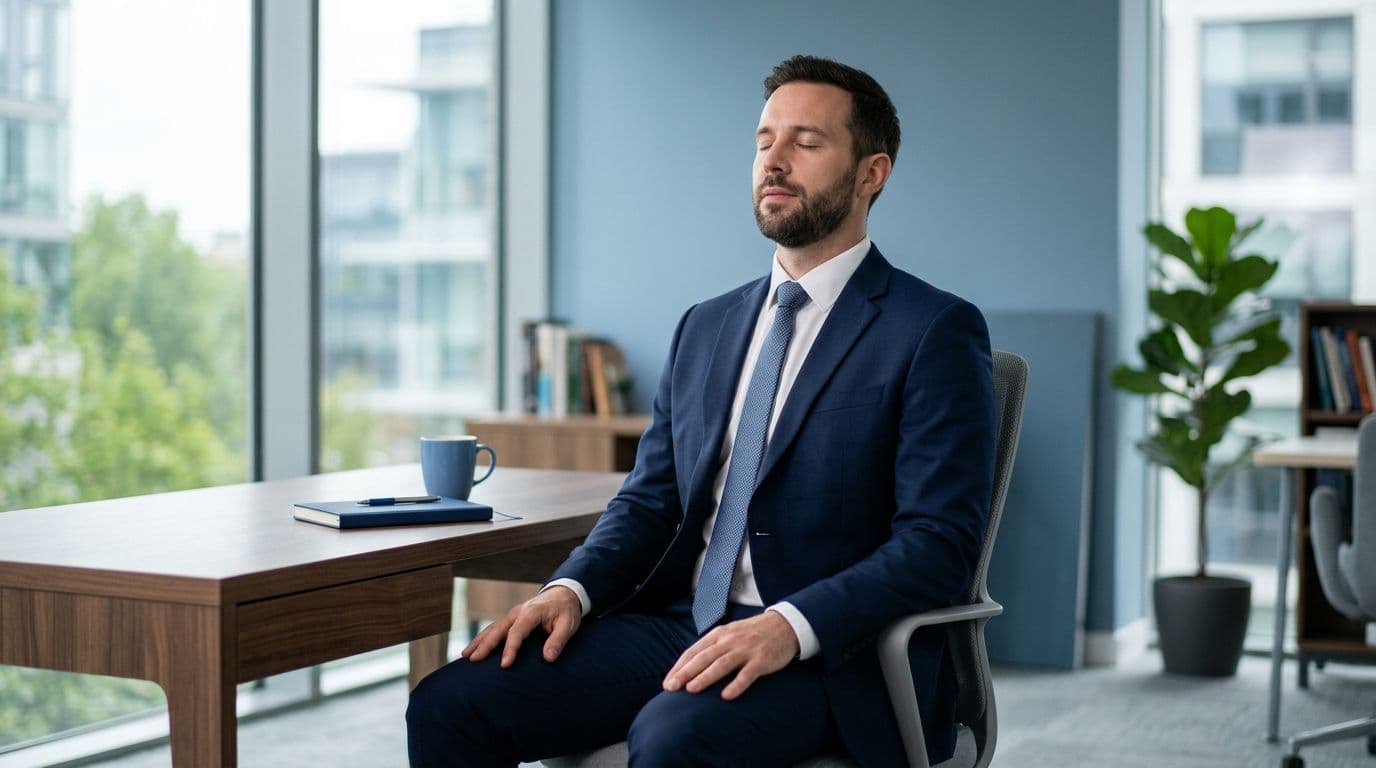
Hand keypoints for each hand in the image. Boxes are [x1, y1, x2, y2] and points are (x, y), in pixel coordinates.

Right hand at [462, 585, 582, 667]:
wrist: (563, 594)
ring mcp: (512, 615)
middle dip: (485, 645)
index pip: (517, 632)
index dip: (510, 649)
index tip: (504, 665)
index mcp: (531, 612)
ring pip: (492, 628)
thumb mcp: (568, 624)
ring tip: (465, 656)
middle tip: (473, 660)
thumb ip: (558, 640)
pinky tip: (474, 648)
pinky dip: (483, 638)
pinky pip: (494, 629)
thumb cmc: (566, 610)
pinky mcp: (511, 619)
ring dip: (478, 641)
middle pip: (498, 630)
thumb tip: (548, 658)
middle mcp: (517, 612)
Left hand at [662, 610, 798, 699]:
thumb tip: (690, 665)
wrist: (784, 625)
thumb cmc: (753, 633)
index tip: (668, 682)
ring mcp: (746, 649)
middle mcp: (730, 640)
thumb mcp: (729, 634)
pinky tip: (726, 696)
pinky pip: (747, 673)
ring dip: (706, 677)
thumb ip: (712, 647)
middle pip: (704, 657)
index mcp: (719, 634)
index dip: (679, 667)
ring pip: (722, 664)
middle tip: (672, 687)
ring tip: (692, 689)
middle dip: (686, 672)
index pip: (694, 651)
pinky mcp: (762, 659)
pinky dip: (736, 685)